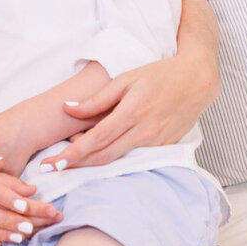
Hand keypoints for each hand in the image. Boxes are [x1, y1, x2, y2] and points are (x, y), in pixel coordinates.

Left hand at [53, 51, 216, 168]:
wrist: (196, 81)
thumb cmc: (158, 75)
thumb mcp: (124, 79)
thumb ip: (96, 99)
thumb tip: (67, 108)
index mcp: (131, 113)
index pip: (96, 140)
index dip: (72, 154)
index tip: (52, 164)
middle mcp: (144, 132)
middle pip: (104, 156)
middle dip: (75, 165)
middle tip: (50, 169)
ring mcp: (156, 143)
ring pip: (117, 160)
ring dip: (91, 163)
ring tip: (67, 161)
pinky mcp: (163, 147)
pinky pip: (132, 157)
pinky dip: (111, 157)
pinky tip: (94, 155)